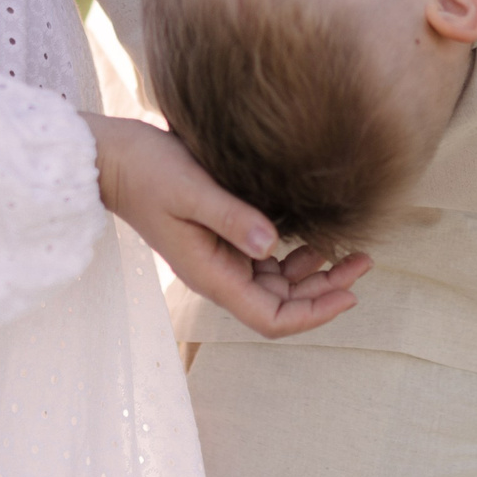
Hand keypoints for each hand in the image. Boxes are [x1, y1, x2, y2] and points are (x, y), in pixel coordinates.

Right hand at [84, 114, 369, 337]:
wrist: (111, 159)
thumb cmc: (147, 172)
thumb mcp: (193, 191)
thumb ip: (232, 219)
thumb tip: (274, 246)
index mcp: (212, 275)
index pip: (272, 317)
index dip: (314, 313)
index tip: (351, 293)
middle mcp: (218, 276)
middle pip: (281, 304)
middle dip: (324, 291)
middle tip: (365, 263)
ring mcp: (218, 259)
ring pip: (276, 285)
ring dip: (313, 276)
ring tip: (350, 253)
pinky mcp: (218, 239)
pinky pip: (263, 263)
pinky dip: (293, 259)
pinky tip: (313, 241)